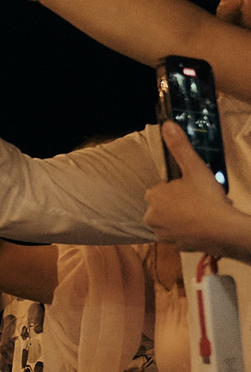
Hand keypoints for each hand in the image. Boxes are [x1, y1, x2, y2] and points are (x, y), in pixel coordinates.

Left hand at [144, 122, 250, 261]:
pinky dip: (189, 230)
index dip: (178, 187)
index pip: (161, 188)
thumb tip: (166, 124)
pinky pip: (180, 234)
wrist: (221, 230)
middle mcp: (150, 217)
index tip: (193, 188)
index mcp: (153, 196)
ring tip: (204, 212)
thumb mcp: (195, 168)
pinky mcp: (173, 246)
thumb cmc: (206, 198)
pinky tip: (203, 226)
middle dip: (181, 202)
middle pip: (166, 205)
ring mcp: (161, 234)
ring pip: (172, 220)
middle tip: (201, 200)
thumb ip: (180, 147)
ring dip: (185, 216)